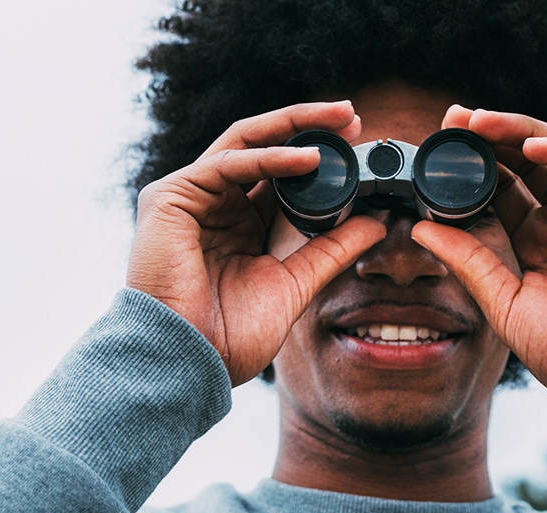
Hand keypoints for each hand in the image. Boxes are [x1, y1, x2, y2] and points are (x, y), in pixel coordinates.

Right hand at [127, 101, 385, 384]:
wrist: (187, 362)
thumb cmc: (227, 336)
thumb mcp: (294, 284)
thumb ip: (330, 251)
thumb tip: (376, 223)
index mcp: (237, 223)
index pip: (278, 174)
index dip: (318, 157)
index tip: (358, 145)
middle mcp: (212, 203)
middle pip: (262, 147)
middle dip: (308, 126)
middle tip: (352, 115)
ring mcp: (188, 197)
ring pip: (245, 142)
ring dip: (294, 128)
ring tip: (340, 122)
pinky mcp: (170, 197)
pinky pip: (228, 163)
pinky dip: (270, 157)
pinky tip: (309, 158)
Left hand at [411, 107, 546, 406]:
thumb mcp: (506, 305)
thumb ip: (470, 263)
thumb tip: (421, 227)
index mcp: (537, 242)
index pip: (501, 189)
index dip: (471, 165)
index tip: (435, 146)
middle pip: (526, 164)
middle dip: (490, 138)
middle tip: (453, 120)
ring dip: (521, 132)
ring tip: (481, 123)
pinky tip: (533, 146)